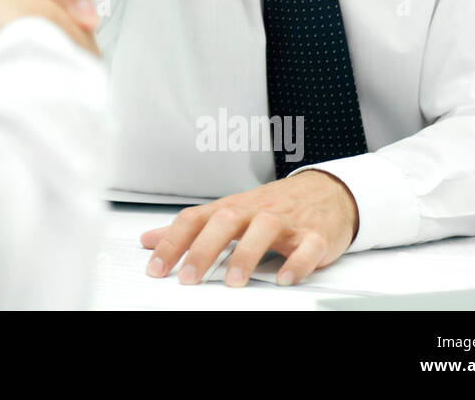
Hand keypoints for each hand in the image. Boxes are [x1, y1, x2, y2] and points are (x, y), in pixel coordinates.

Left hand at [141, 170, 358, 286]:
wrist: (325, 192)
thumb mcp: (228, 213)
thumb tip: (149, 240)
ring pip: (265, 229)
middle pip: (225, 221)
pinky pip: (308, 247)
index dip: (172, 242)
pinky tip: (284, 279)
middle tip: (189, 278)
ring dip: (247, 255)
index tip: (156, 267)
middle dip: (204, 249)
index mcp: (230, 208)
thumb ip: (190, 229)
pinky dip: (297, 263)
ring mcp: (287, 222)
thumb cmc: (271, 206)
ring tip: (232, 282)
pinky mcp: (315, 235)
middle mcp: (255, 211)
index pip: (194, 219)